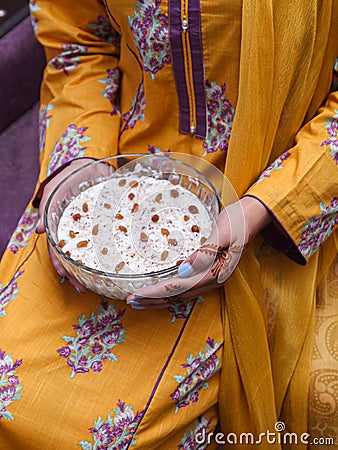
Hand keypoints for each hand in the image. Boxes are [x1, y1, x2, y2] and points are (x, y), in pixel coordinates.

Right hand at [35, 158, 97, 292]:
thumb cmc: (71, 177)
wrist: (92, 165)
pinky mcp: (107, 224)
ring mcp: (93, 229)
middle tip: (84, 287)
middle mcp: (77, 230)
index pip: (58, 250)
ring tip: (97, 282)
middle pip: (74, 256)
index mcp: (62, 225)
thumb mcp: (55, 189)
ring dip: (92, 267)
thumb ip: (47, 208)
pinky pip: (108, 240)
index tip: (67, 276)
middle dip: (77, 272)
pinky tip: (116, 262)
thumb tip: (38, 230)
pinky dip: (110, 252)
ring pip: (90, 251)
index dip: (61, 264)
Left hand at [126, 196, 272, 308]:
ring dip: (160, 300)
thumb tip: (183, 271)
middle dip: (154, 300)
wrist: (254, 216)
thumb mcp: (223, 234)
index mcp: (216, 272)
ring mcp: (212, 278)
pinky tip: (160, 293)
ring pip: (182, 296)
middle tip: (131, 302)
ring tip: (140, 302)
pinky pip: (187, 289)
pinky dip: (170, 293)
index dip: (157, 292)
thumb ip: (205, 254)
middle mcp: (213, 280)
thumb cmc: (239, 221)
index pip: (180, 287)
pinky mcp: (210, 273)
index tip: (138, 294)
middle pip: (179, 296)